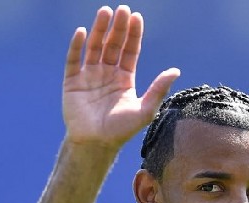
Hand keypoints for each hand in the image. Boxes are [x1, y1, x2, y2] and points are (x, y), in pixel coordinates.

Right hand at [62, 5, 179, 148]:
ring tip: (105, 12)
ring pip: (94, 47)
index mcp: (124, 79)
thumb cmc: (121, 130)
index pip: (130, 51)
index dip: (133, 34)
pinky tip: (81, 32)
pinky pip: (73, 60)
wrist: (96, 144)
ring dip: (99, 29)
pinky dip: (76, 46)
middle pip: (113, 44)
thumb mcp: (145, 110)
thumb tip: (176, 70)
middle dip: (118, 27)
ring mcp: (89, 76)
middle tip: (123, 9)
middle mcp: (107, 73)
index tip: (136, 16)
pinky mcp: (72, 82)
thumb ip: (158, 89)